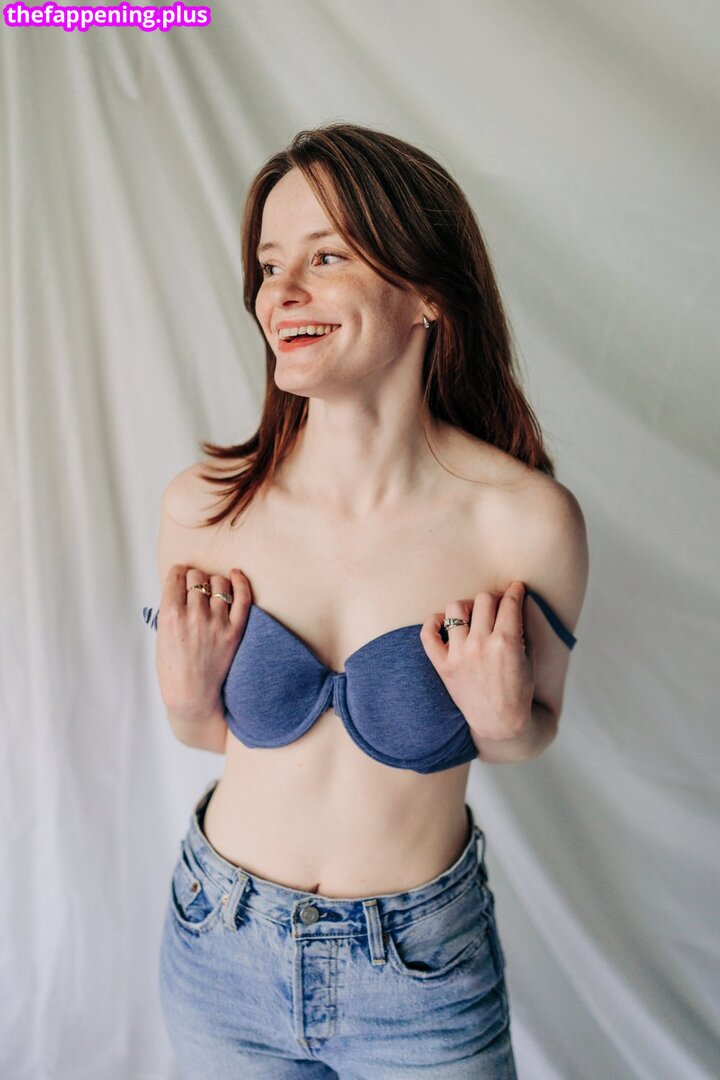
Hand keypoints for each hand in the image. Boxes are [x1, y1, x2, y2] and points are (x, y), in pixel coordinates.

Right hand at [155, 565, 251, 724]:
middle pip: (197, 576)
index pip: (177, 575)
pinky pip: (242, 596)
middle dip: (194, 579)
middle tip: (195, 589)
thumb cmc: (173, 668)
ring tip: (211, 592)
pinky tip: (236, 575)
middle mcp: (194, 614)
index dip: (179, 573)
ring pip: (219, 582)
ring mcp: (217, 622)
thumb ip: (170, 609)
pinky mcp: (235, 630)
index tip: (181, 577)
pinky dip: (240, 581)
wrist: (192, 695)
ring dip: (214, 583)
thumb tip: (182, 587)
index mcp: (170, 615)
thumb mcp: (160, 635)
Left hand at [420, 581, 535, 740]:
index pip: (509, 602)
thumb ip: (522, 628)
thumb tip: (516, 601)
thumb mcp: (528, 658)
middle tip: (497, 607)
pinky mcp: (442, 665)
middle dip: (494, 599)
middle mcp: (480, 645)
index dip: (515, 591)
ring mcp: (458, 654)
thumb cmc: (518, 691)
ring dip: (467, 608)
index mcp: (506, 642)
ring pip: (456, 608)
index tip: (516, 589)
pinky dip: (434, 623)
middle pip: (484, 599)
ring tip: (473, 617)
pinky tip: (444, 624)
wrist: (499, 723)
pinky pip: (428, 633)